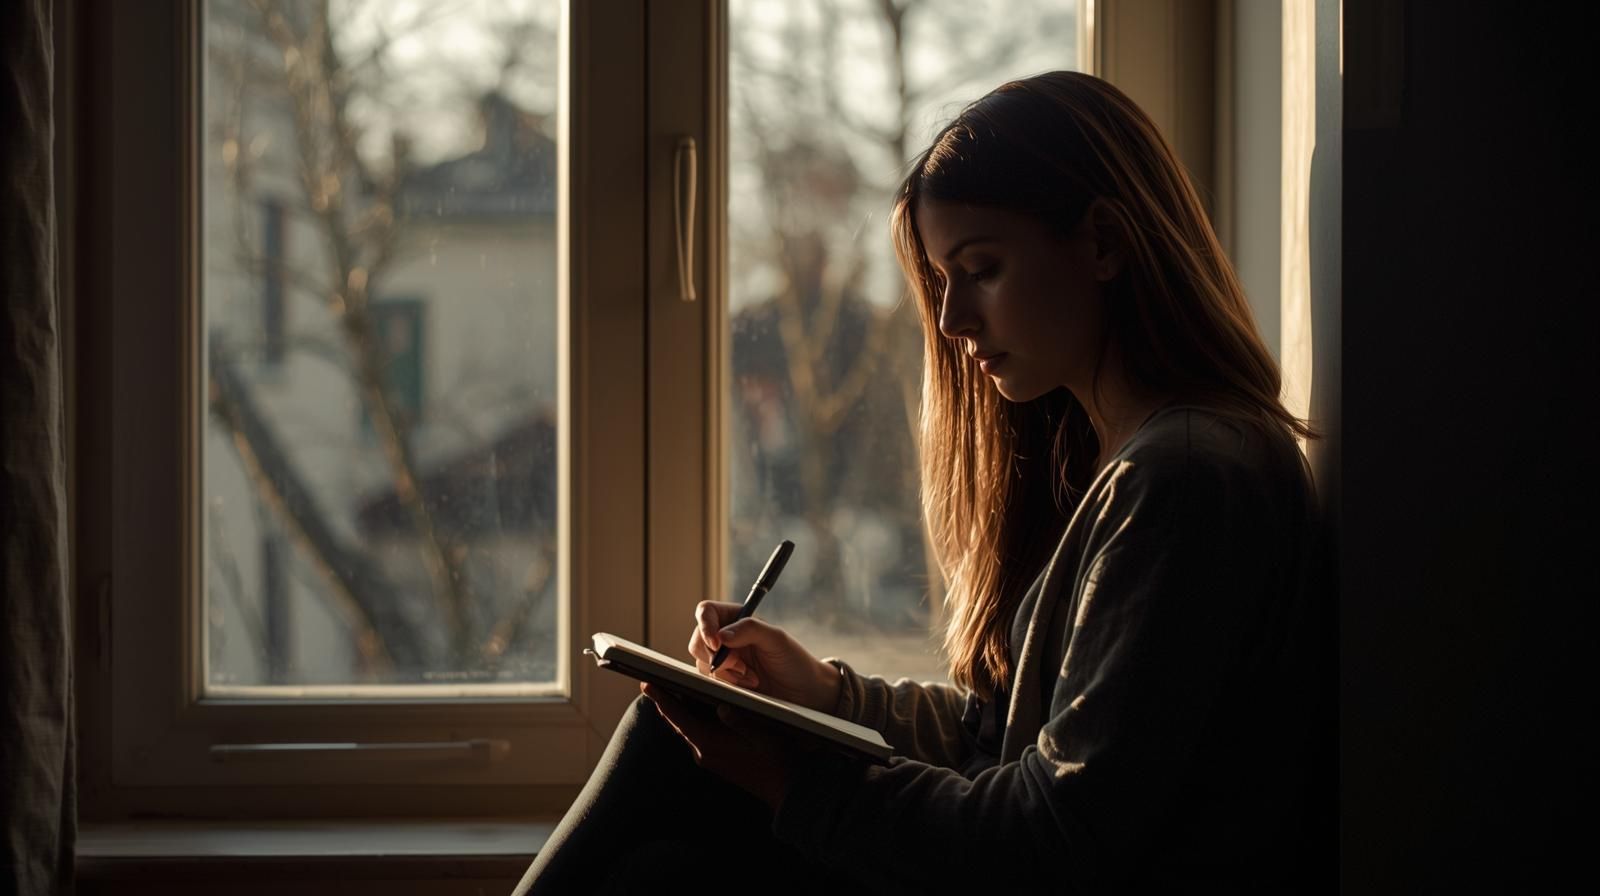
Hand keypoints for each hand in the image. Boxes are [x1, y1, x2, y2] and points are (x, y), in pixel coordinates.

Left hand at [640, 681, 802, 813]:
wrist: (788, 788)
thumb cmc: (777, 757)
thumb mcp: (760, 731)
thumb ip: (738, 718)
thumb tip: (721, 706)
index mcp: (709, 744)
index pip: (678, 717)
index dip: (662, 699)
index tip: (645, 683)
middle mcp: (704, 753)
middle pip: (679, 722)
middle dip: (668, 701)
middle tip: (656, 679)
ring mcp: (710, 759)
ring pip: (689, 728)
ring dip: (682, 710)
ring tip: (675, 688)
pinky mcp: (718, 761)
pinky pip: (699, 735)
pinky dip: (695, 719)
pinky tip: (701, 706)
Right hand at [688, 600, 841, 713]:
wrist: (803, 693)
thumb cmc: (794, 661)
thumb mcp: (777, 639)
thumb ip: (750, 629)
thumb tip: (720, 636)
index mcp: (737, 619)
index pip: (706, 612)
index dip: (705, 626)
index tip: (717, 644)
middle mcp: (725, 638)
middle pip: (698, 640)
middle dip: (717, 657)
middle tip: (741, 668)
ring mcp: (722, 661)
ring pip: (702, 664)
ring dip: (726, 674)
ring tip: (752, 678)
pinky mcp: (723, 682)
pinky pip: (710, 683)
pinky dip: (728, 686)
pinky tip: (749, 687)